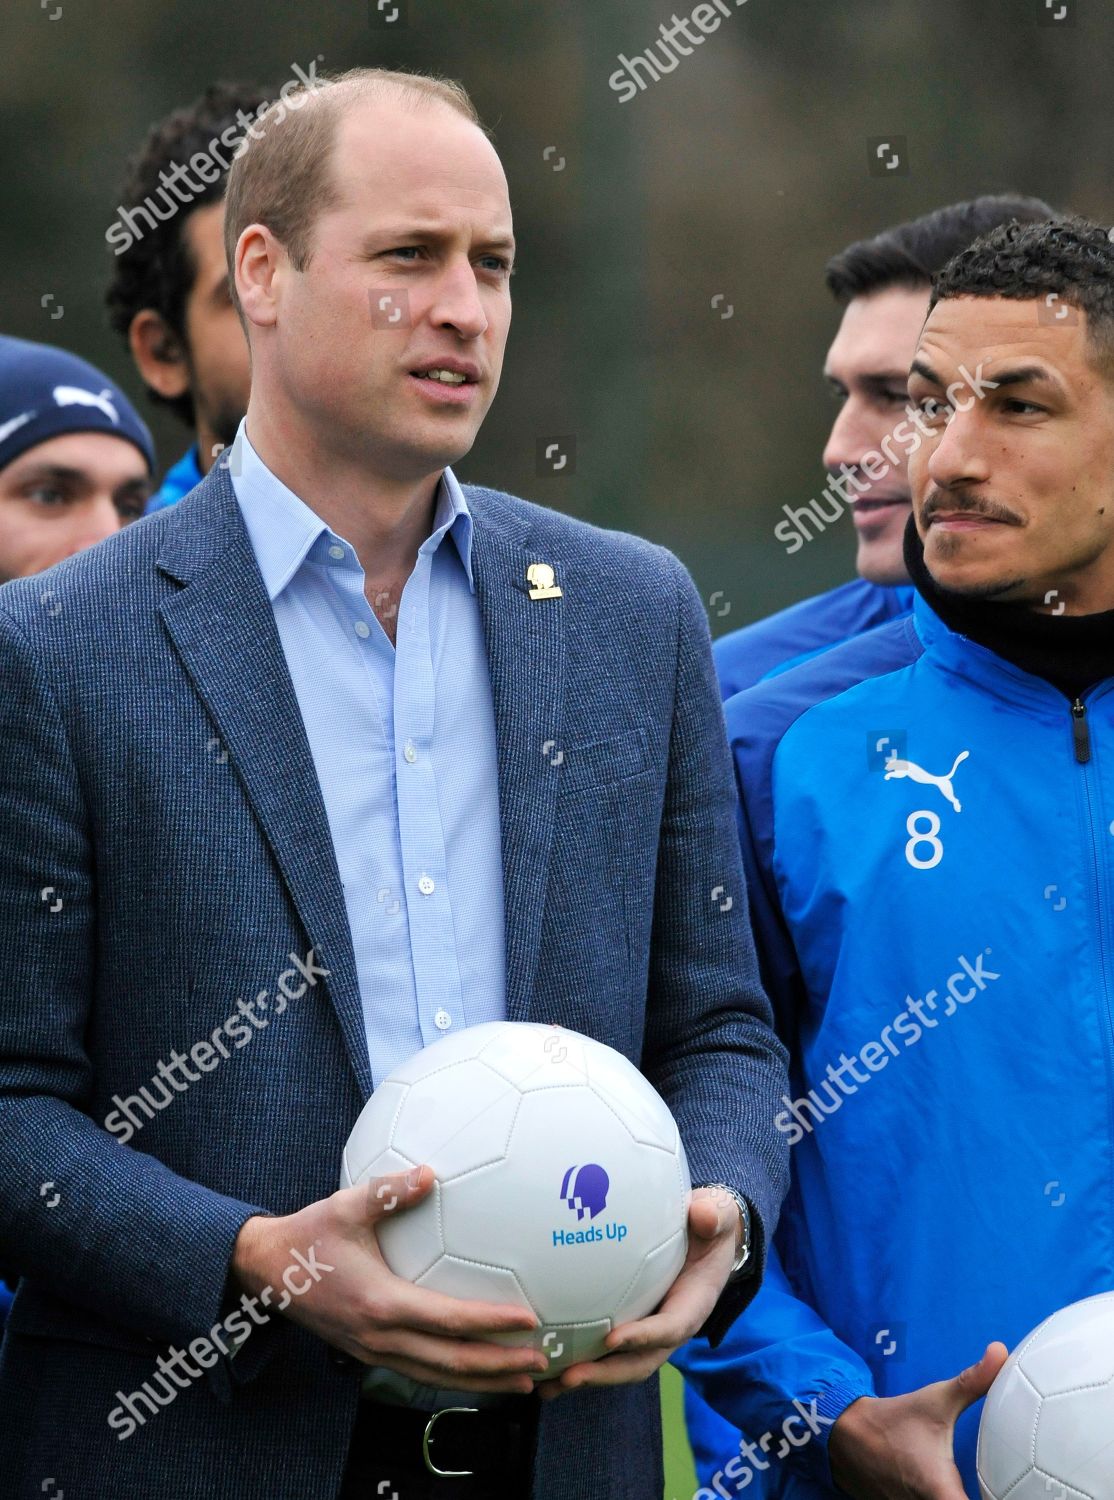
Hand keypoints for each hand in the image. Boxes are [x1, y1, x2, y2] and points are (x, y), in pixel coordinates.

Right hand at [231, 1165, 547, 1392]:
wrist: (266, 1270)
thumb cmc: (310, 1234)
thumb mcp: (347, 1205)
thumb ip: (390, 1191)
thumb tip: (430, 1173)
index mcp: (381, 1303)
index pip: (449, 1320)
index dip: (491, 1324)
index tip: (528, 1321)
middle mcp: (380, 1336)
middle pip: (450, 1362)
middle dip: (498, 1367)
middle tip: (541, 1365)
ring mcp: (372, 1351)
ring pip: (436, 1377)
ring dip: (481, 1382)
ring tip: (520, 1382)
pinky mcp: (368, 1353)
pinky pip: (418, 1373)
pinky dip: (451, 1378)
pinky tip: (474, 1374)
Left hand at [536, 1185, 741, 1399]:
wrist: (707, 1240)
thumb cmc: (710, 1227)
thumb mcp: (717, 1216)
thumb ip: (713, 1216)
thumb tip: (703, 1215)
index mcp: (692, 1305)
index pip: (669, 1328)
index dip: (643, 1337)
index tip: (612, 1338)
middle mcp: (669, 1328)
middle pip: (638, 1362)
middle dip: (604, 1373)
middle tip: (568, 1376)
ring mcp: (648, 1332)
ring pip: (618, 1364)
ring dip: (585, 1377)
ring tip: (547, 1386)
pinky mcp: (630, 1326)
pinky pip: (605, 1350)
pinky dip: (579, 1361)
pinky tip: (546, 1366)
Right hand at [828, 1343, 1008, 1498]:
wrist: (845, 1434)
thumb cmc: (896, 1420)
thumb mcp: (935, 1400)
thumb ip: (973, 1382)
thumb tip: (1001, 1352)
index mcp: (940, 1490)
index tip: (1017, 1494)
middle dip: (980, 1499)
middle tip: (1000, 1488)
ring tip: (982, 1489)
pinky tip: (947, 1492)